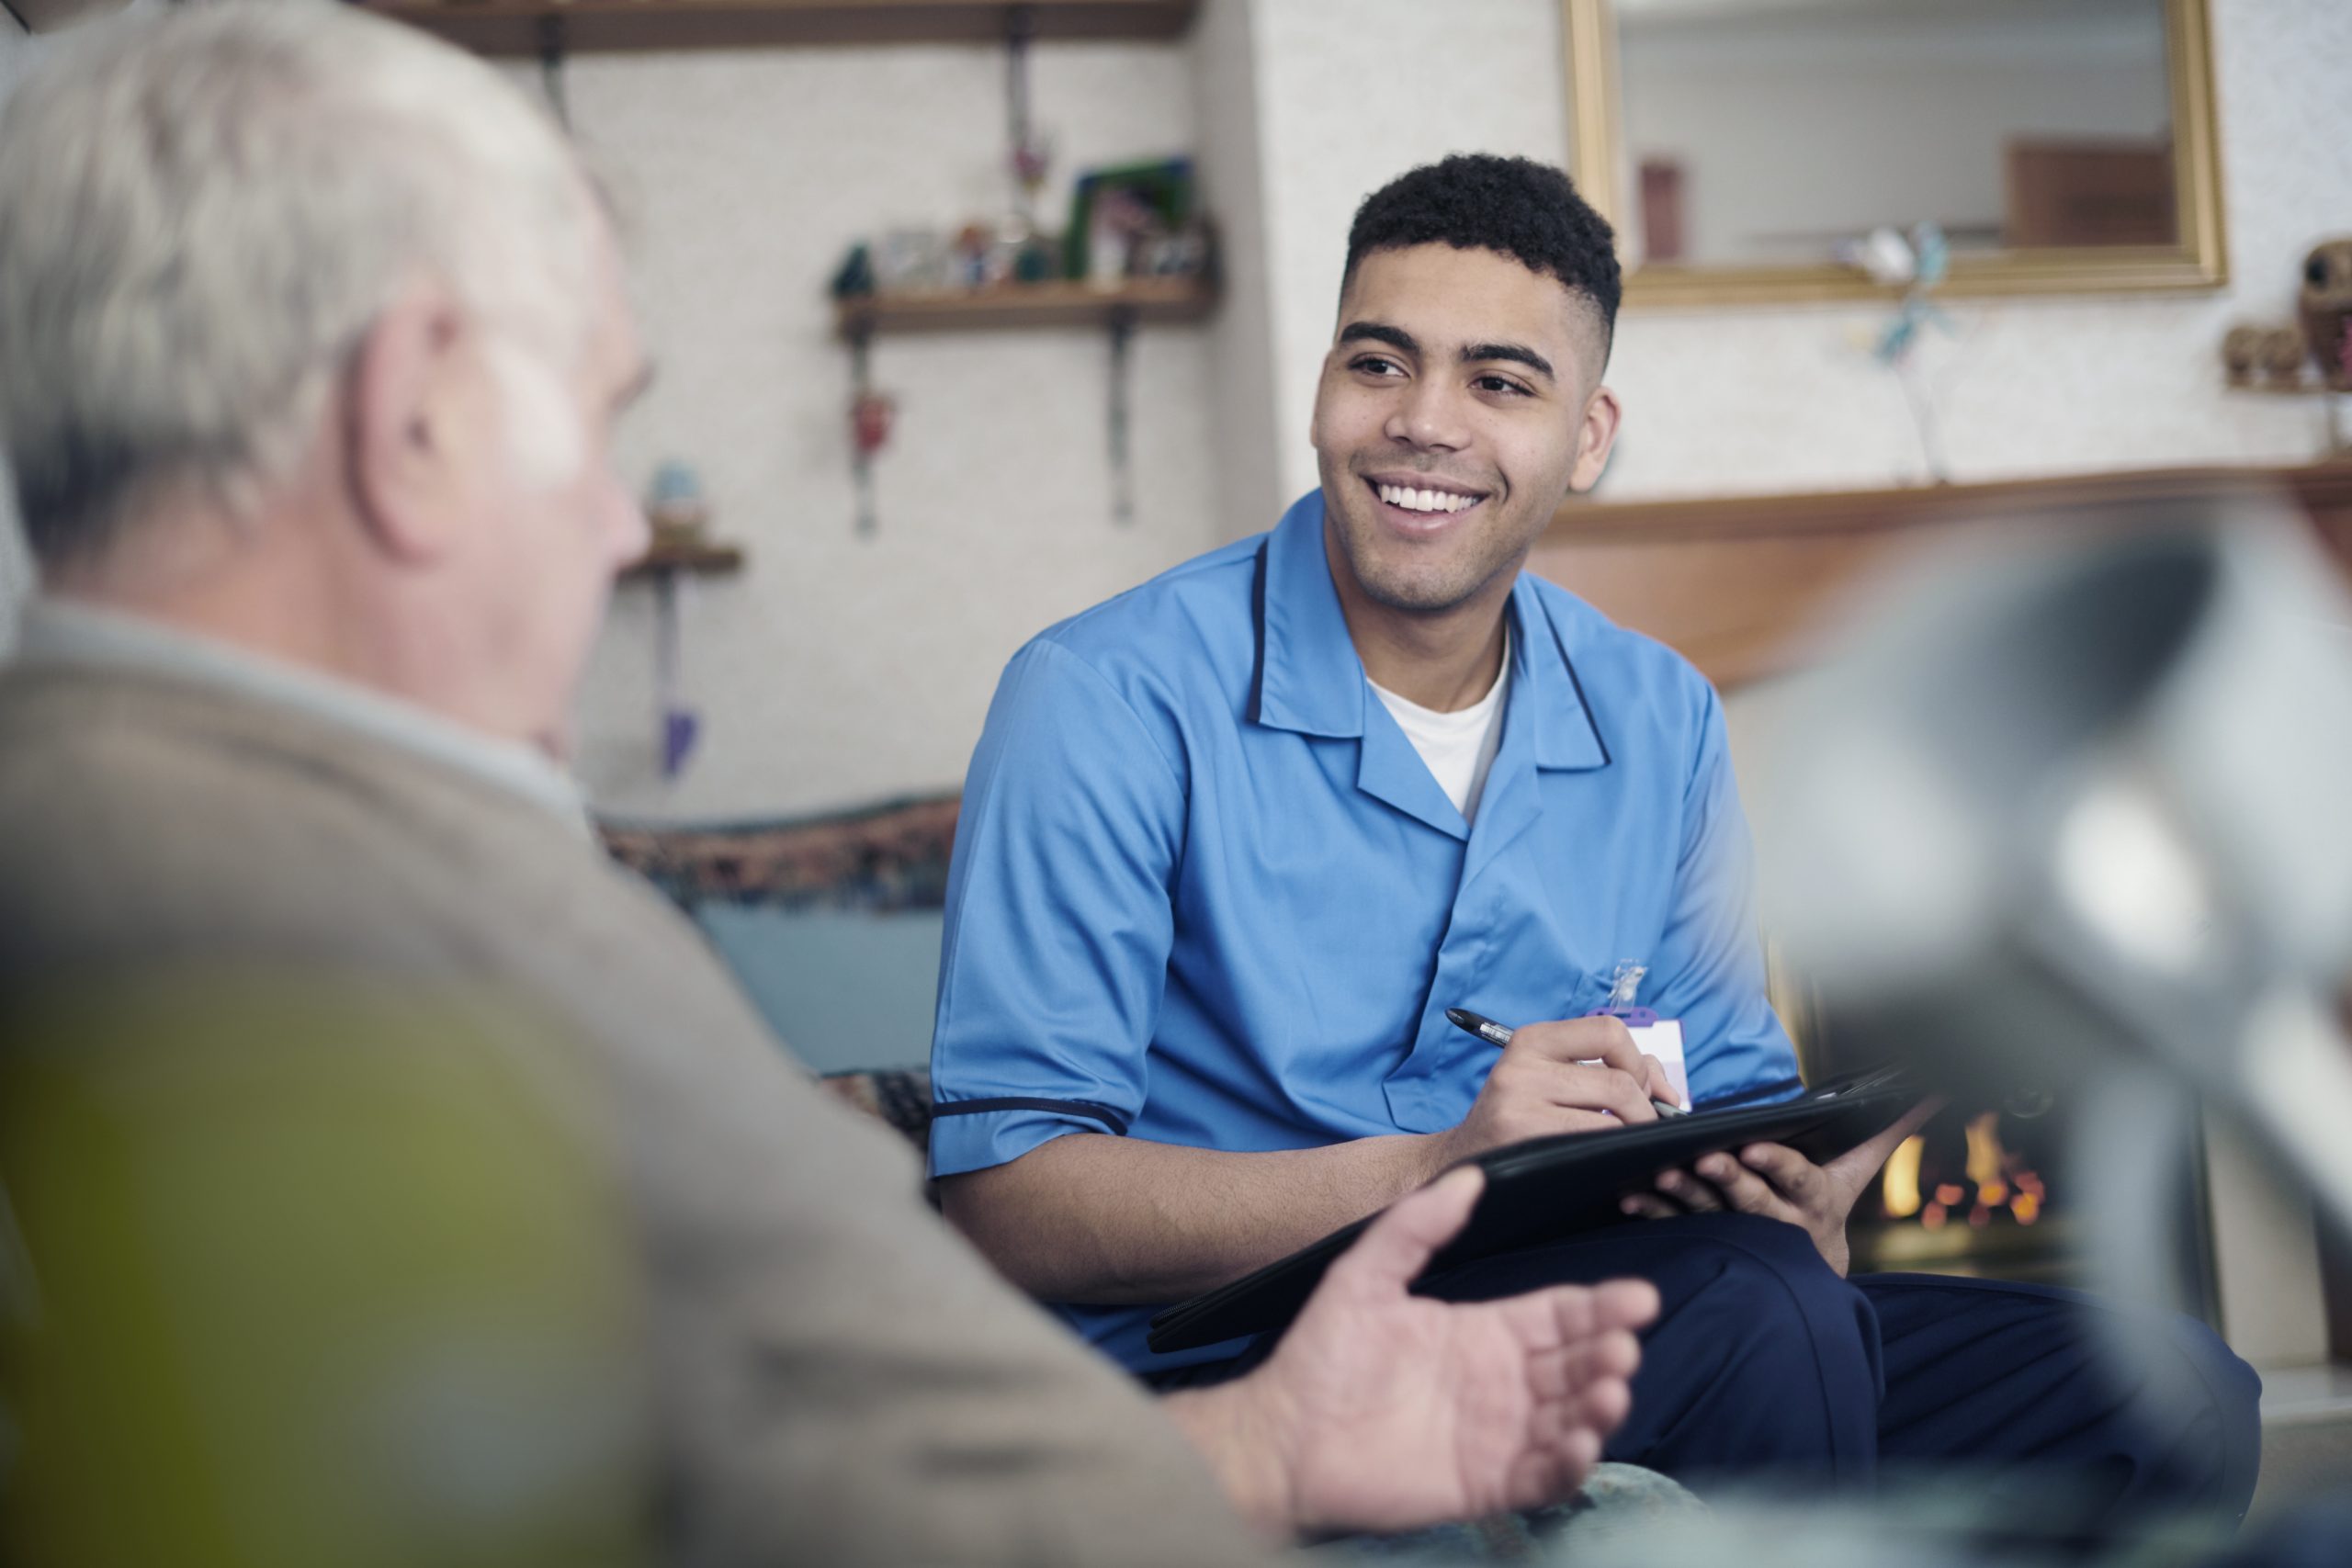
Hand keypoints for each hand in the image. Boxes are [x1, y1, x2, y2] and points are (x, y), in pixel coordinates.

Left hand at [1164, 1168, 1655, 1538]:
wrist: (1282, 1436)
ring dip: (1599, 1407)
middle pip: (1576, 1364)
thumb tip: (1471, 1175)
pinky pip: (1543, 1477)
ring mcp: (1498, 1435)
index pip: (1559, 1314)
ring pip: (1571, 1419)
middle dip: (1609, 1353)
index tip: (1638, 1296)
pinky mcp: (1486, 1484)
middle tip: (1622, 1345)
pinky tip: (1578, 1443)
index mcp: (1483, 1330)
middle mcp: (1501, 1382)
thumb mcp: (1365, 1275)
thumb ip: (1417, 1225)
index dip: (1600, 1305)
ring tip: (1609, 1391)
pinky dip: (1570, 1464)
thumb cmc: (1321, 1356)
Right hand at [1429, 1017, 1678, 1176]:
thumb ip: (1610, 1071)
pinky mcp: (1523, 1137)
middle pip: (1620, 1080)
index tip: (1642, 1090)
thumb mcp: (1551, 1081)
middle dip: (1645, 1111)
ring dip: (1633, 1135)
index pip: (1609, 1030)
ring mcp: (1519, 1101)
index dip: (1638, 1062)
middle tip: (1639, 1131)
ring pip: (1614, 1113)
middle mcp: (1522, 1064)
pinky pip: (1597, 1143)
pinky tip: (1605, 1162)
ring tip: (1624, 1147)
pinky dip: (1615, 1154)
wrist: (1463, 1163)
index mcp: (1532, 1040)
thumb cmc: (1519, 1122)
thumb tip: (1668, 1091)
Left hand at [1619, 1099, 1941, 1275]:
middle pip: (1751, 1202)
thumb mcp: (1859, 1169)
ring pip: (1711, 1216)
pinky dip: (1654, 1212)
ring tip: (1659, 1176)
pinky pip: (1678, 1227)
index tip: (1752, 1148)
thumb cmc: (1827, 1203)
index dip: (1775, 1166)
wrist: (1808, 1273)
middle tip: (1704, 1159)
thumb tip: (1936, 1089)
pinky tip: (1630, 1197)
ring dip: (1683, 1196)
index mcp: (1815, 1200)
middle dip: (1728, 1181)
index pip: (1798, 1179)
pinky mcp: (1708, 1242)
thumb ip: (1888, 1128)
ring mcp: (1741, 1236)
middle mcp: (1779, 1222)